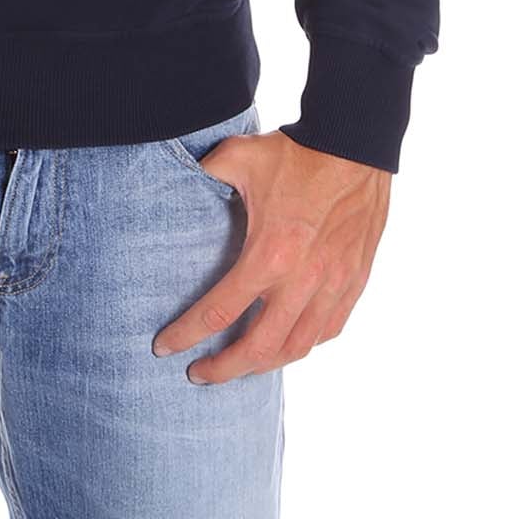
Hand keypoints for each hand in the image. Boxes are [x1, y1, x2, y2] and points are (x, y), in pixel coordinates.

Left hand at [151, 128, 390, 379]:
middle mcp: (303, 280)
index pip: (218, 311)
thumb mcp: (239, 156)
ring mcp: (333, 286)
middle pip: (258, 348)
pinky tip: (285, 344)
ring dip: (264, 365)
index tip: (163, 348)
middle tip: (199, 375)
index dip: (186, 335)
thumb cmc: (297, 153)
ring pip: (297, 349)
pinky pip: (328, 331)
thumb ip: (205, 174)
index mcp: (269, 254)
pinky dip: (303, 345)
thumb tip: (176, 180)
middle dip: (224, 369)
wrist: (355, 144)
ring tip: (239, 366)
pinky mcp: (354, 281)